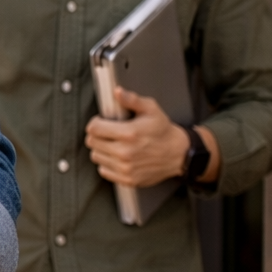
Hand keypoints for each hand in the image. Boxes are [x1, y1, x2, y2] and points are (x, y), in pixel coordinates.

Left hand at [85, 87, 215, 186]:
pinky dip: (107, 164)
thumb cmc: (163, 131)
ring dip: (101, 149)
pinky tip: (118, 157)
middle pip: (92, 142)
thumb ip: (132, 100)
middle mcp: (125, 152)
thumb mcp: (151, 109)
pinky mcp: (127, 179)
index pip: (93, 128)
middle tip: (108, 133)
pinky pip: (104, 170)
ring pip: (96, 156)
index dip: (96, 123)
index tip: (102, 122)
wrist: (179, 154)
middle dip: (97, 135)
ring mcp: (126, 168)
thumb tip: (117, 92)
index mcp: (129, 134)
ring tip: (114, 144)